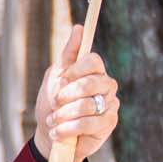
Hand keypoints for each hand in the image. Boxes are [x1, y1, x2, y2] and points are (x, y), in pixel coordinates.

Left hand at [34, 26, 119, 161]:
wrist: (52, 133)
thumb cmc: (54, 104)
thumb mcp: (56, 77)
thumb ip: (69, 54)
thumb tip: (79, 28)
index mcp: (94, 71)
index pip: (94, 60)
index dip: (76, 70)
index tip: (62, 79)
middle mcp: (107, 85)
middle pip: (91, 83)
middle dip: (66, 95)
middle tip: (54, 103)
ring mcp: (110, 104)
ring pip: (88, 105)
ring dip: (64, 114)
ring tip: (53, 120)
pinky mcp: (109, 123)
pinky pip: (89, 123)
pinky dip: (68, 129)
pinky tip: (58, 133)